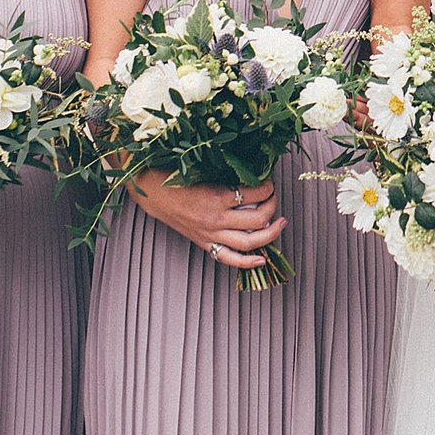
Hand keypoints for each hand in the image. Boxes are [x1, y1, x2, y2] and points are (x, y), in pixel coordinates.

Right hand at [130, 172, 286, 270]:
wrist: (154, 193)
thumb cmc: (178, 178)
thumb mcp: (206, 173)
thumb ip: (229, 178)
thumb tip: (254, 178)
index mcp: (217, 197)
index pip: (255, 194)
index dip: (267, 187)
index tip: (269, 182)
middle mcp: (216, 219)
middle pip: (258, 219)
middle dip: (273, 206)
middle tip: (274, 197)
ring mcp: (211, 234)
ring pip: (250, 242)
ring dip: (271, 233)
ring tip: (280, 223)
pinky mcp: (205, 243)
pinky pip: (230, 258)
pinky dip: (248, 262)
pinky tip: (263, 259)